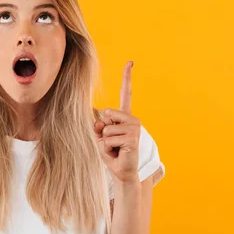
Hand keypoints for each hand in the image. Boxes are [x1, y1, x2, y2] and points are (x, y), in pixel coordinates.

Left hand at [94, 61, 140, 182]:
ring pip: (106, 128)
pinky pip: (109, 139)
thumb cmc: (111, 153)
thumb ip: (99, 126)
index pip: (126, 93)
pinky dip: (108, 148)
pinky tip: (118, 152)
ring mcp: (134, 129)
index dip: (127, 77)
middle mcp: (132, 119)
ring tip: (115, 148)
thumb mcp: (100, 136)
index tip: (130, 62)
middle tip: (111, 142)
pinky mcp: (133, 139)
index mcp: (125, 116)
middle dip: (103, 129)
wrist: (122, 171)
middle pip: (107, 113)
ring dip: (105, 141)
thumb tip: (100, 123)